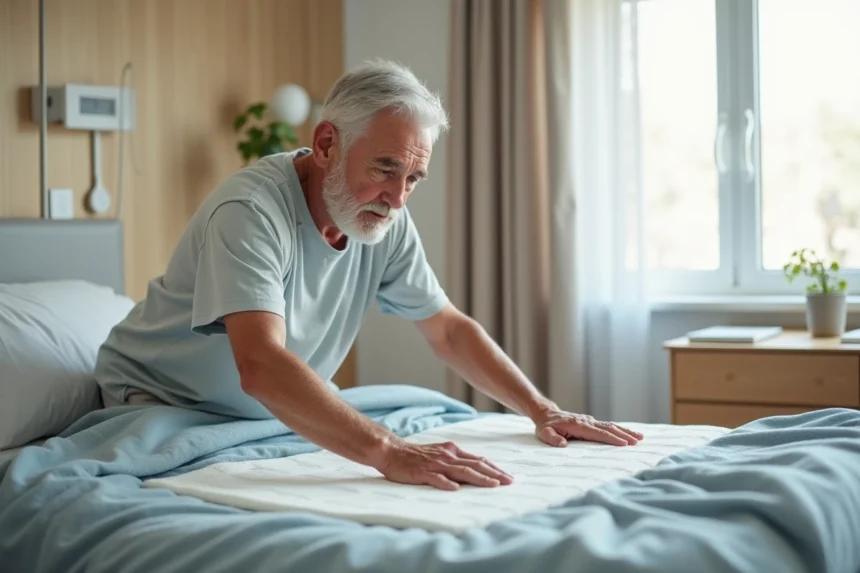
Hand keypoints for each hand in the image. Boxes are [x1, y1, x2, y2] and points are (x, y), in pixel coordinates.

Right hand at [375, 439, 513, 490]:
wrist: (393, 451)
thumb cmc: (417, 456)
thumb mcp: (440, 454)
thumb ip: (456, 462)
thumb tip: (475, 471)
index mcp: (453, 451)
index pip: (478, 460)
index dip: (494, 468)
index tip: (509, 476)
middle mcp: (448, 455)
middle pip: (475, 465)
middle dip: (494, 474)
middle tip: (509, 482)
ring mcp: (436, 464)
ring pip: (461, 471)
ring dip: (479, 478)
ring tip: (493, 485)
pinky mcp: (423, 472)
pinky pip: (436, 478)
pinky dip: (447, 483)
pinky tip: (456, 489)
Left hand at [533, 409, 643, 446]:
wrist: (546, 414)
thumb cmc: (545, 426)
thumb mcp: (544, 433)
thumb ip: (553, 439)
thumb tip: (563, 445)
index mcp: (577, 425)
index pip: (598, 433)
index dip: (612, 439)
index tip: (624, 444)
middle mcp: (586, 421)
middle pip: (609, 428)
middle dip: (624, 435)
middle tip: (638, 442)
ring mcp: (590, 420)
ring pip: (611, 425)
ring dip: (626, 431)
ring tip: (640, 437)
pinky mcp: (591, 422)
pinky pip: (608, 425)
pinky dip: (620, 429)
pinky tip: (630, 433)